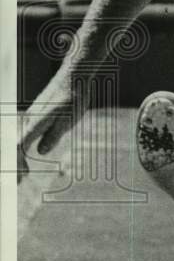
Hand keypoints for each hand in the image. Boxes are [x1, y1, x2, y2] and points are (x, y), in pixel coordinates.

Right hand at [16, 67, 91, 182]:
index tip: (20, 178)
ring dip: (17, 158)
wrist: (73, 77)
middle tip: (16, 183)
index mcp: (34, 124)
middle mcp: (28, 121)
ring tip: (21, 175)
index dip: (16, 164)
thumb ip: (53, 136)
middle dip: (13, 165)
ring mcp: (30, 118)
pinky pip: (23, 135)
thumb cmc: (73, 98)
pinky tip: (26, 158)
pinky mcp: (35, 116)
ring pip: (17, 141)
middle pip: (13, 146)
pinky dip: (21, 149)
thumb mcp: (67, 119)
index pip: (18, 148)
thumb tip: (39, 151)